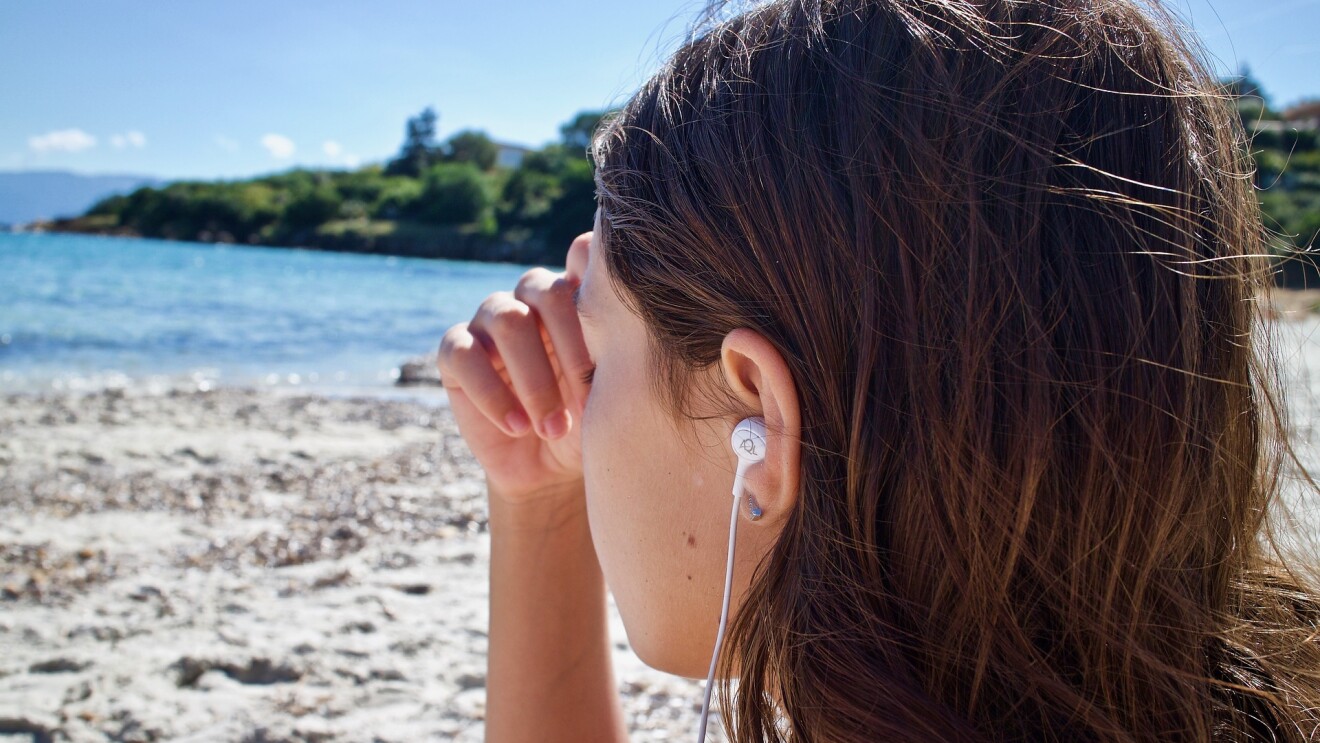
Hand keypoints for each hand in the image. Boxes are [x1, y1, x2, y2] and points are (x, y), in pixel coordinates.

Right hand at [437, 232, 593, 502]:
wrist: (551, 470)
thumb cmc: (591, 423)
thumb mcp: (614, 389)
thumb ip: (618, 342)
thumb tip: (622, 296)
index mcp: (574, 296)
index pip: (581, 255)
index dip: (596, 281)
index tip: (615, 334)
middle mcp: (530, 298)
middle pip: (546, 291)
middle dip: (571, 349)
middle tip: (587, 403)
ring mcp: (489, 321)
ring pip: (507, 320)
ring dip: (535, 380)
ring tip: (554, 428)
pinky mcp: (456, 353)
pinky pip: (465, 355)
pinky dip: (493, 394)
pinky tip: (518, 427)